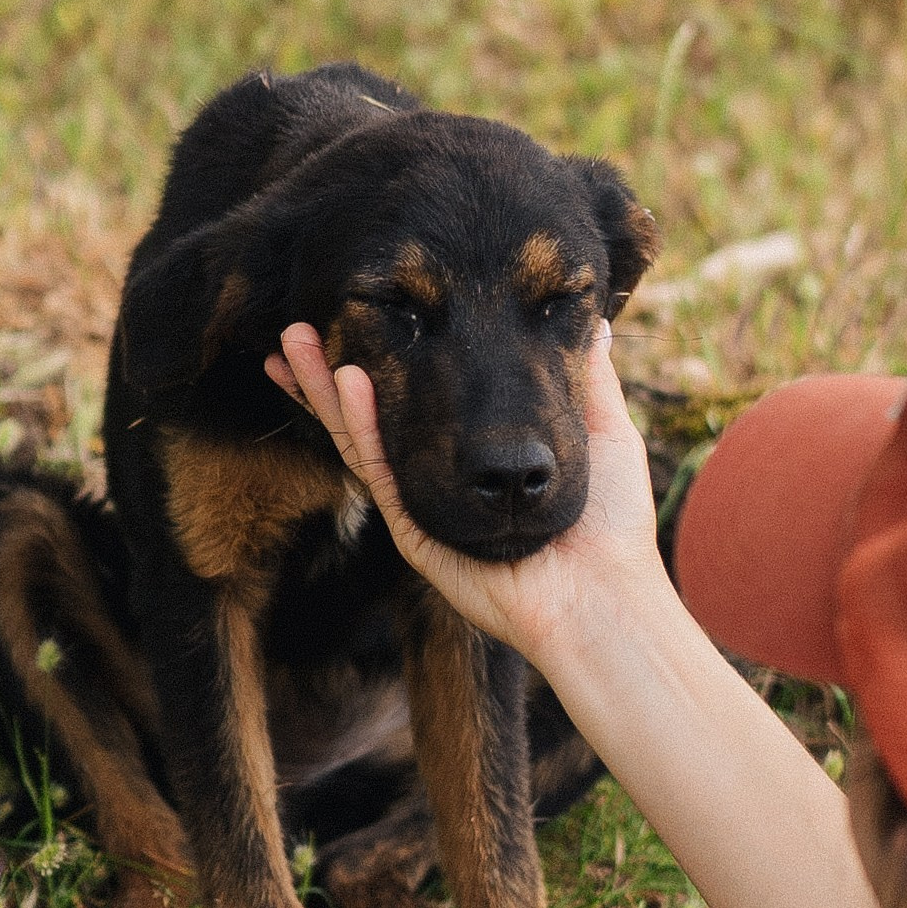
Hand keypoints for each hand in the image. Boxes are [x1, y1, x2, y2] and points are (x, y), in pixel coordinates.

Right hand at [265, 320, 669, 676]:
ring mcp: (422, 505)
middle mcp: (439, 480)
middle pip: (371, 415)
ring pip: (359, 438)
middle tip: (300, 326)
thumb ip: (588, 378)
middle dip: (331, 371)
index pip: (418, 399)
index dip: (389, 359)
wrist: (603, 594)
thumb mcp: (603, 433)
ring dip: (324, 389)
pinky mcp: (416, 531)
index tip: (370, 313)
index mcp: (472, 461)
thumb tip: (596, 323)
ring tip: (295, 340)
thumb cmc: (610, 525)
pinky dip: (360, 425)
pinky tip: (347, 382)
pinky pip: (380, 471)